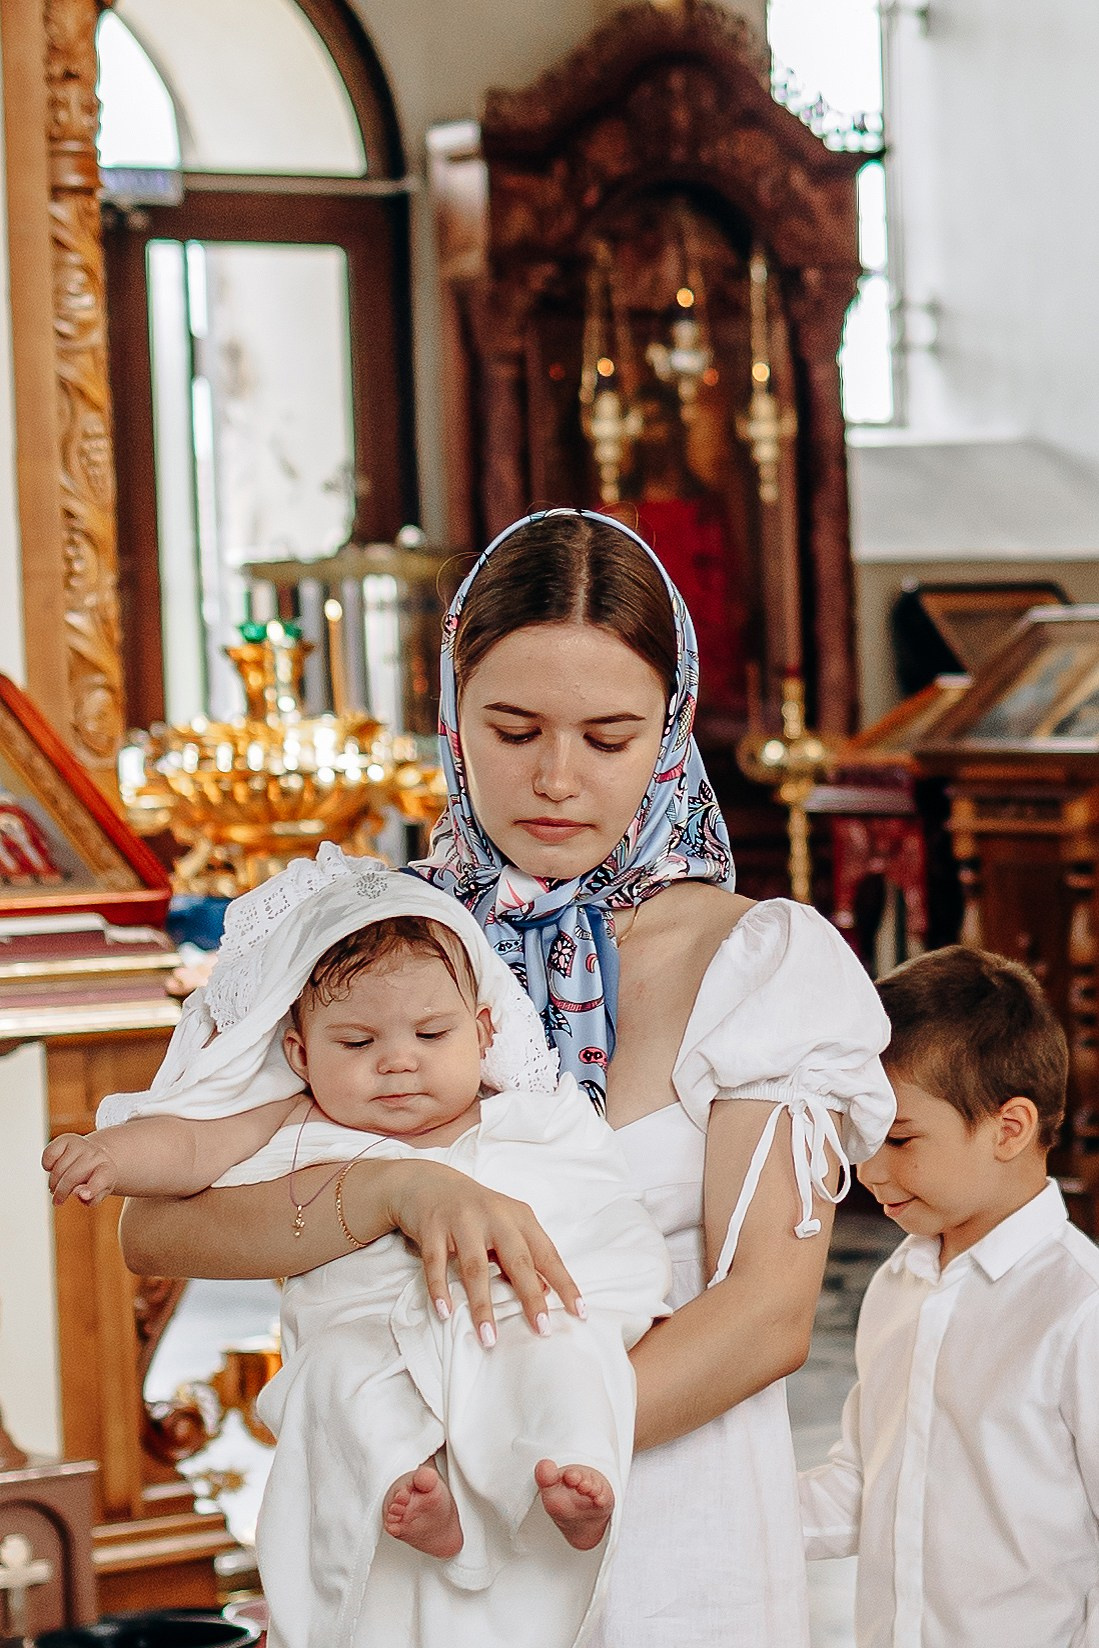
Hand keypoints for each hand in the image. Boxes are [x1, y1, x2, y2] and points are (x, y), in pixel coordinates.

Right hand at [42, 1133, 117, 1205]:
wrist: (95, 1157)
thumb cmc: (95, 1179)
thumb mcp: (98, 1194)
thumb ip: (92, 1198)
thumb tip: (79, 1194)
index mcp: (108, 1171)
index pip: (101, 1178)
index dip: (92, 1188)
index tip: (83, 1196)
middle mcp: (96, 1155)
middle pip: (72, 1176)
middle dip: (61, 1192)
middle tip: (58, 1201)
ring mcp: (81, 1145)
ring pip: (59, 1168)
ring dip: (53, 1182)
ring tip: (57, 1186)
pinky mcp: (66, 1139)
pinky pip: (49, 1154)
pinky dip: (47, 1165)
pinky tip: (54, 1169)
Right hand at [379, 1160, 583, 1345]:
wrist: (428, 1183)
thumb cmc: (475, 1211)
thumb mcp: (505, 1227)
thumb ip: (524, 1255)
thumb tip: (545, 1291)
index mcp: (519, 1217)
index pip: (547, 1254)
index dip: (564, 1283)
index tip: (579, 1312)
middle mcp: (494, 1216)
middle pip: (517, 1260)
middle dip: (531, 1296)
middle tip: (542, 1328)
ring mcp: (462, 1221)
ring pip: (476, 1267)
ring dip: (483, 1305)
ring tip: (489, 1337)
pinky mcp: (433, 1228)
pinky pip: (437, 1263)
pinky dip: (440, 1289)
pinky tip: (445, 1312)